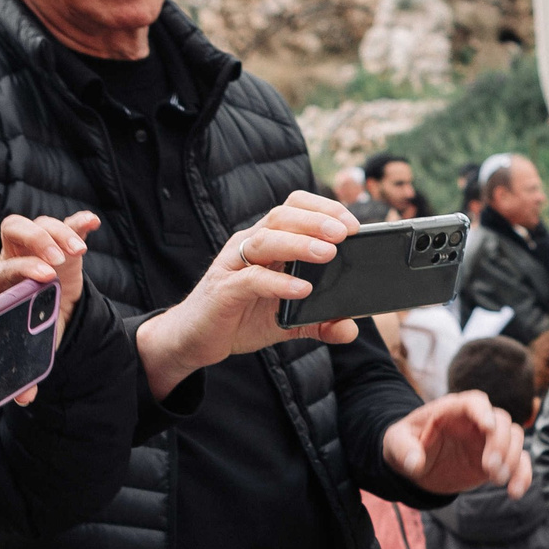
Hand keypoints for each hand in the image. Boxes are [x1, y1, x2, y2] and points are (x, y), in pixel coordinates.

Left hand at [0, 211, 98, 405]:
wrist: (51, 311)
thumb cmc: (37, 327)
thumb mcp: (34, 344)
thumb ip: (29, 366)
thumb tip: (25, 399)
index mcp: (1, 283)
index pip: (4, 268)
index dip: (23, 270)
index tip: (45, 278)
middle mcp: (14, 256)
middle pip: (14, 229)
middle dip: (36, 240)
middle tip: (58, 259)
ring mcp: (36, 244)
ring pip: (40, 223)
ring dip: (59, 232)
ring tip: (79, 250)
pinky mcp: (60, 238)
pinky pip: (66, 222)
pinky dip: (78, 221)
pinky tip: (92, 222)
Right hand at [134, 191, 365, 397]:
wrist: (195, 339)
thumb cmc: (240, 318)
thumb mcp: (287, 320)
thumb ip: (318, 322)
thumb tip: (349, 329)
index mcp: (267, 243)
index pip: (294, 209)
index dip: (323, 209)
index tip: (353, 224)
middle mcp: (250, 246)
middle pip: (282, 217)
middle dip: (316, 220)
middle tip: (344, 233)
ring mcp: (234, 265)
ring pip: (266, 240)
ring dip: (299, 244)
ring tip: (327, 253)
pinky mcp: (224, 290)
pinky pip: (252, 279)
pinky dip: (278, 282)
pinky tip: (300, 289)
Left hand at [382, 389, 530, 497]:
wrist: (418, 466)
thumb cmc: (406, 446)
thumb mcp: (395, 445)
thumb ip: (403, 449)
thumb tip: (414, 463)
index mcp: (452, 410)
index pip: (474, 402)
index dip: (483, 412)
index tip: (488, 428)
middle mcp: (476, 421)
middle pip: (501, 421)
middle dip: (500, 444)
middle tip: (490, 470)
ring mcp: (489, 440)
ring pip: (515, 438)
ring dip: (513, 459)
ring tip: (496, 481)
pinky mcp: (499, 459)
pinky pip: (520, 462)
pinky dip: (522, 475)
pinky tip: (515, 493)